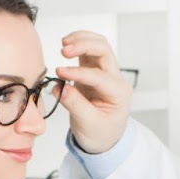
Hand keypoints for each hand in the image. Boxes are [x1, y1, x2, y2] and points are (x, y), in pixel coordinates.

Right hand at [56, 30, 133, 154]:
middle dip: (84, 45)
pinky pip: (89, 50)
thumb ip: (74, 104)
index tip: (60, 73)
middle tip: (64, 50)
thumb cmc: (100, 133)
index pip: (99, 76)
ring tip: (64, 44)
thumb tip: (60, 87)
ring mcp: (105, 73)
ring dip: (82, 39)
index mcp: (119, 94)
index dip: (78, 73)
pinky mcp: (94, 71)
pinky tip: (66, 45)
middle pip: (104, 50)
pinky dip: (79, 43)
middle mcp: (115, 80)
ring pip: (99, 45)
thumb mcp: (87, 124)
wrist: (104, 138)